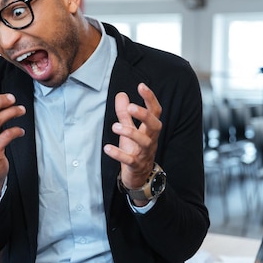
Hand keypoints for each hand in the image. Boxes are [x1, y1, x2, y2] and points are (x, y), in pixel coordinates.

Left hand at [103, 83, 161, 199]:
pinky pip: (130, 160)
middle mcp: (150, 139)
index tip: (141, 86)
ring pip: (144, 142)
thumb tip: (121, 95)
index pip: (155, 111)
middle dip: (144, 115)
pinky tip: (107, 148)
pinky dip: (119, 154)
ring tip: (115, 126)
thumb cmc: (135, 149)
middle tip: (130, 108)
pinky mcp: (136, 165)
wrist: (139, 176)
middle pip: (155, 125)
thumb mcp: (129, 129)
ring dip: (130, 133)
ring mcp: (145, 153)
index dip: (150, 98)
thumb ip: (124, 114)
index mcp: (150, 129)